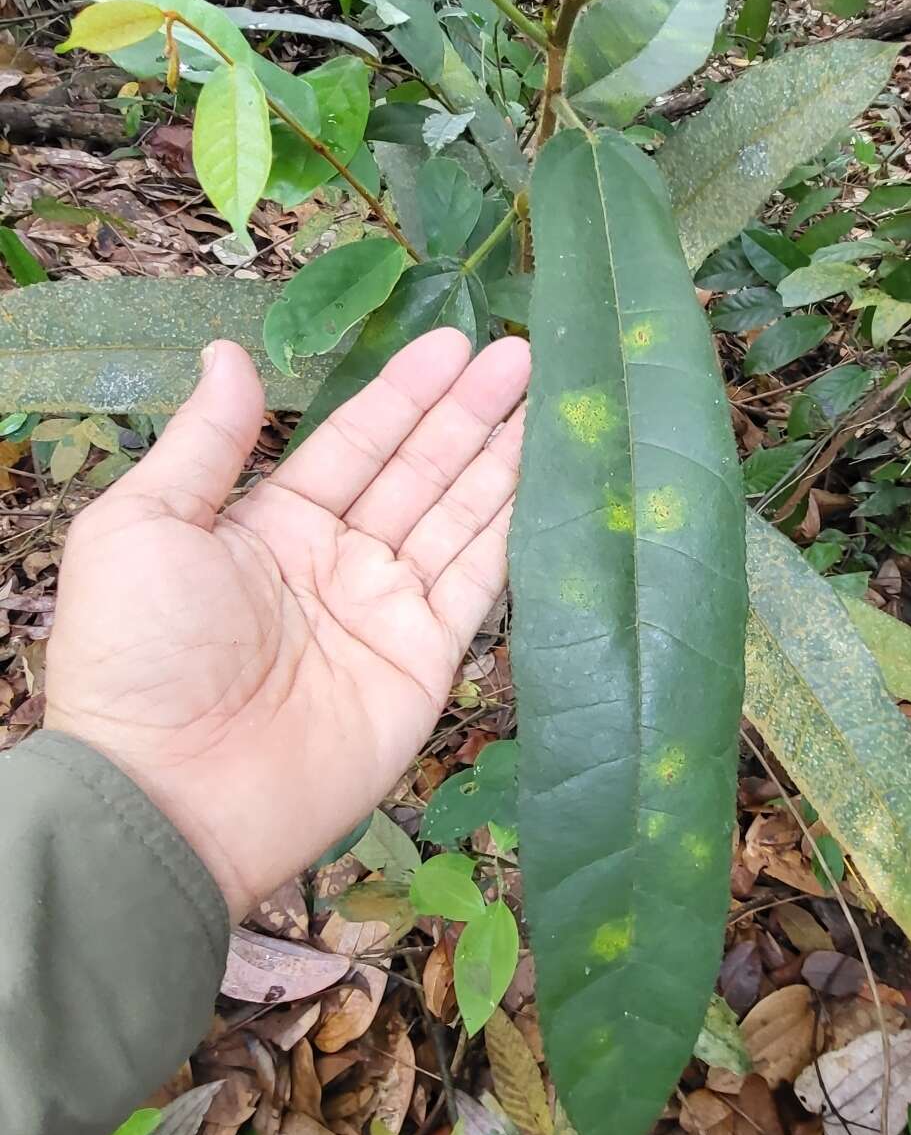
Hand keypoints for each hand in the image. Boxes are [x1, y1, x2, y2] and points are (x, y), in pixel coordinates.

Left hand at [45, 329, 529, 921]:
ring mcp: (383, 614)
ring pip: (458, 518)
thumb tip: (230, 351)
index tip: (455, 340)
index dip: (404, 393)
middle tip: (523, 354)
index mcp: (269, 525)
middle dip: (468, 413)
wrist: (168, 793)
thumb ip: (203, 441)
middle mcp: (335, 563)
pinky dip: (514, 533)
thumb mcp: (140, 526)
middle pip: (417, 471)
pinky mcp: (423, 665)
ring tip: (549, 399)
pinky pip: (478, 585)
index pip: (353, 442)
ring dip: (502, 460)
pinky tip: (549, 482)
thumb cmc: (137, 657)